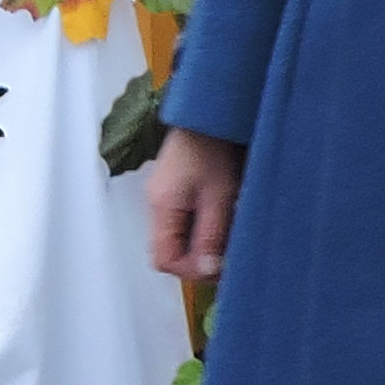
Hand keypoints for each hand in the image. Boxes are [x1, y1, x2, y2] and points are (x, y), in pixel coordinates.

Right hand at [145, 126, 242, 281]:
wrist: (208, 112)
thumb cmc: (213, 147)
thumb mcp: (220, 196)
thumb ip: (211, 236)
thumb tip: (206, 272)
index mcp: (161, 208)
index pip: (163, 260)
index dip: (190, 271)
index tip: (218, 267)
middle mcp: (156, 205)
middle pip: (169, 251)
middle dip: (197, 259)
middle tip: (228, 253)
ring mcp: (163, 198)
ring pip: (177, 238)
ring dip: (201, 243)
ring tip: (228, 232)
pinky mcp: (173, 191)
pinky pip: (183, 223)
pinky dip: (201, 229)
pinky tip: (221, 218)